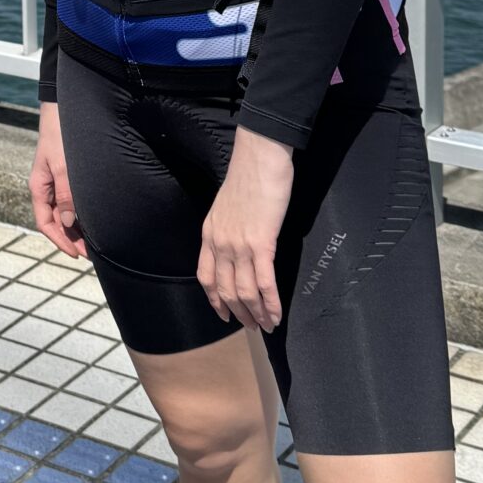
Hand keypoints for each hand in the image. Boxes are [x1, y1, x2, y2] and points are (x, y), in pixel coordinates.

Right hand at [29, 103, 85, 259]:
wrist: (63, 110)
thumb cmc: (60, 135)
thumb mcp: (63, 166)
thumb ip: (66, 195)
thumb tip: (68, 222)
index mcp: (39, 188)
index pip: (46, 223)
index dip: (60, 241)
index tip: (77, 254)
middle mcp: (47, 188)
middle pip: (57, 221)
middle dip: (72, 238)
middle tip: (92, 253)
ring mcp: (56, 182)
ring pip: (65, 212)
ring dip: (78, 227)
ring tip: (95, 241)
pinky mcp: (67, 175)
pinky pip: (72, 199)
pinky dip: (81, 212)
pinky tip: (94, 218)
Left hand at [197, 131, 294, 330]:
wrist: (260, 156)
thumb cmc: (249, 176)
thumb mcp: (227, 206)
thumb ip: (228, 228)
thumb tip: (239, 245)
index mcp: (209, 234)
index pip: (205, 277)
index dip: (215, 301)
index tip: (225, 314)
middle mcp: (219, 244)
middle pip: (225, 291)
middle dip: (239, 313)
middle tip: (253, 327)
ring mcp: (239, 245)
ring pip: (244, 292)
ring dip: (256, 314)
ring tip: (267, 327)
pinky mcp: (261, 243)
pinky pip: (264, 283)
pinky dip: (271, 303)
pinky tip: (277, 314)